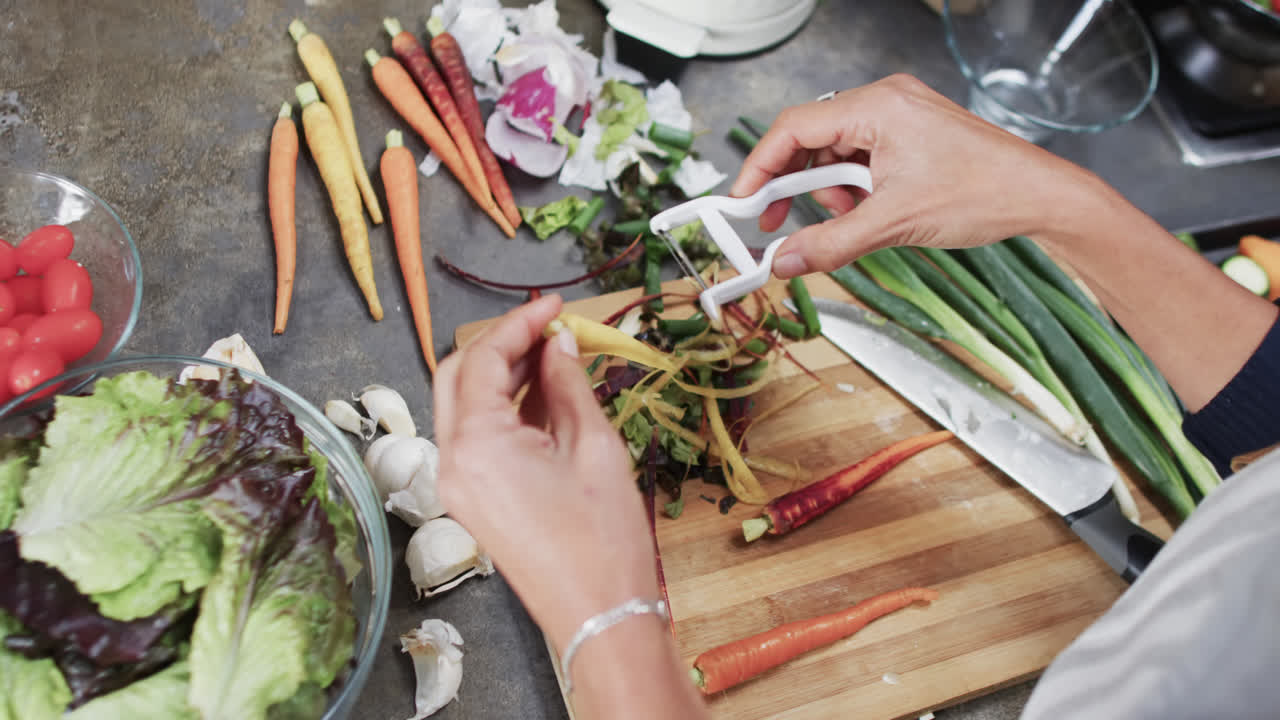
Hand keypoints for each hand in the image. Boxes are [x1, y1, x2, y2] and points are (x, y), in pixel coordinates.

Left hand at [433, 295, 657, 650]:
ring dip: (505, 375)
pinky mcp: (475, 500)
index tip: (555, 305)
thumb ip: (569, 384)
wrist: (600, 616)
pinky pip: (480, 438)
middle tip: (550, 327)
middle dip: (502, 344)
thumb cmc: (602, 538)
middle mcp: (452, 461)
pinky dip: (508, 410)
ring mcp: (459, 484)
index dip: (519, 323)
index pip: (483, 358)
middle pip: (459, 376)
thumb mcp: (593, 447)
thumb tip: (560, 344)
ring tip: (557, 355)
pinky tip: (549, 393)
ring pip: (467, 406)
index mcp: (475, 444)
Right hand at [730, 74, 1104, 276]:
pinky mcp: (910, 135)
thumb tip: (783, 261)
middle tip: (776, 224)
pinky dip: (855, 190)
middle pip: (810, 140)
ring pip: (835, 154)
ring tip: (854, 220)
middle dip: (796, 187)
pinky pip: (862, 159)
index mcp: (878, 106)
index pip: (793, 128)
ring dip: (831, 193)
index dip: (759, 167)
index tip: (742, 202)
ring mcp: (900, 116)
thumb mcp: (894, 224)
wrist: (1040, 197)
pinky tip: (871, 212)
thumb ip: (830, 243)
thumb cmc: (985, 191)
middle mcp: (885, 102)